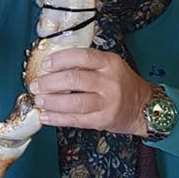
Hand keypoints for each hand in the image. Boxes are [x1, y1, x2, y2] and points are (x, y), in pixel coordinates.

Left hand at [28, 49, 152, 135]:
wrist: (143, 107)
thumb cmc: (121, 84)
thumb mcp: (109, 66)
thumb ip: (85, 64)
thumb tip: (51, 67)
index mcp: (110, 63)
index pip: (82, 56)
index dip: (61, 60)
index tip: (45, 64)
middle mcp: (110, 82)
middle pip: (75, 80)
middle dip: (50, 83)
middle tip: (35, 85)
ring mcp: (107, 103)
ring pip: (74, 102)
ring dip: (52, 102)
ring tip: (39, 100)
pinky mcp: (103, 120)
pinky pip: (76, 120)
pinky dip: (57, 118)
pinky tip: (45, 116)